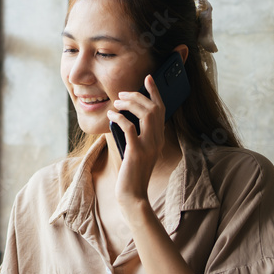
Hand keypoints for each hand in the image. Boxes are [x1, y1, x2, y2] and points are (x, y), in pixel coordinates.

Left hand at [107, 74, 165, 205]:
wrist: (133, 194)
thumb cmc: (132, 173)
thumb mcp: (137, 150)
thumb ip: (136, 135)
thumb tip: (125, 117)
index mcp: (158, 138)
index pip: (161, 110)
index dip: (155, 92)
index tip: (148, 78)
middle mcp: (157, 140)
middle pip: (154, 108)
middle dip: (138, 96)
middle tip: (122, 94)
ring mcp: (149, 146)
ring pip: (146, 114)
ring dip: (130, 104)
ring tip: (116, 102)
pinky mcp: (137, 152)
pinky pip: (130, 128)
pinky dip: (120, 118)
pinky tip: (111, 116)